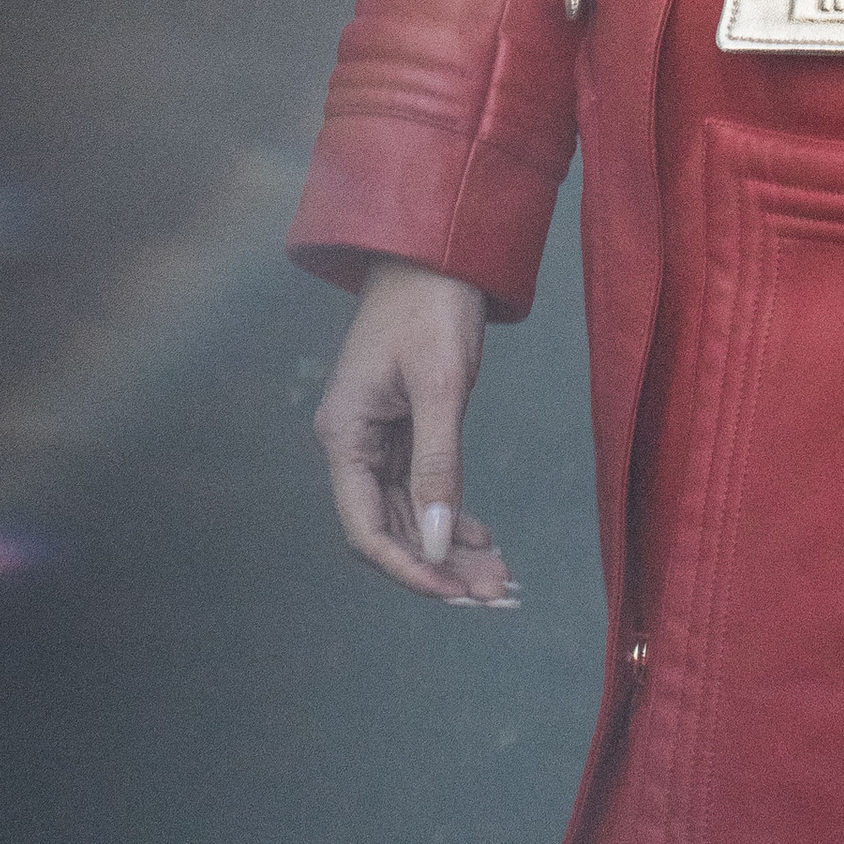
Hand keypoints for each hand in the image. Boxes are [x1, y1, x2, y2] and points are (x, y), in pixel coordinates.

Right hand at [312, 256, 516, 604]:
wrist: (438, 249)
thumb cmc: (431, 305)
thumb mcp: (440, 386)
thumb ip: (438, 464)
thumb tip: (439, 543)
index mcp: (344, 435)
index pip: (366, 529)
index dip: (409, 569)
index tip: (456, 592)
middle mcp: (353, 443)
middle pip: (390, 529)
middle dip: (439, 566)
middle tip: (495, 594)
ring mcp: (377, 436)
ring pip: (411, 513)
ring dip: (450, 547)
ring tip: (499, 576)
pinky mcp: (403, 426)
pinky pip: (423, 486)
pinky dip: (452, 514)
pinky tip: (483, 537)